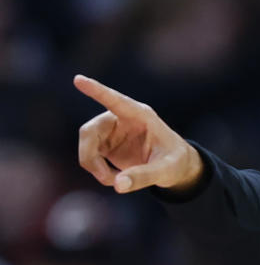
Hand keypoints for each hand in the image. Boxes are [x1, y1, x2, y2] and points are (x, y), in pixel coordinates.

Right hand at [75, 75, 204, 193]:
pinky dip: (97, 170)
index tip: (79, 79)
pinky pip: (89, 156)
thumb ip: (144, 177)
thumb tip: (118, 185)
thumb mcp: (167, 170)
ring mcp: (111, 131)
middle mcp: (121, 119)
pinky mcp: (105, 145)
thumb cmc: (176, 162)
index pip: (116, 101)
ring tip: (115, 181)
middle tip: (105, 178)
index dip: (97, 91)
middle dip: (90, 156)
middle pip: (90, 130)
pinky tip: (116, 179)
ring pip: (86, 144)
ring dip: (94, 166)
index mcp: (140, 116)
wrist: (175, 166)